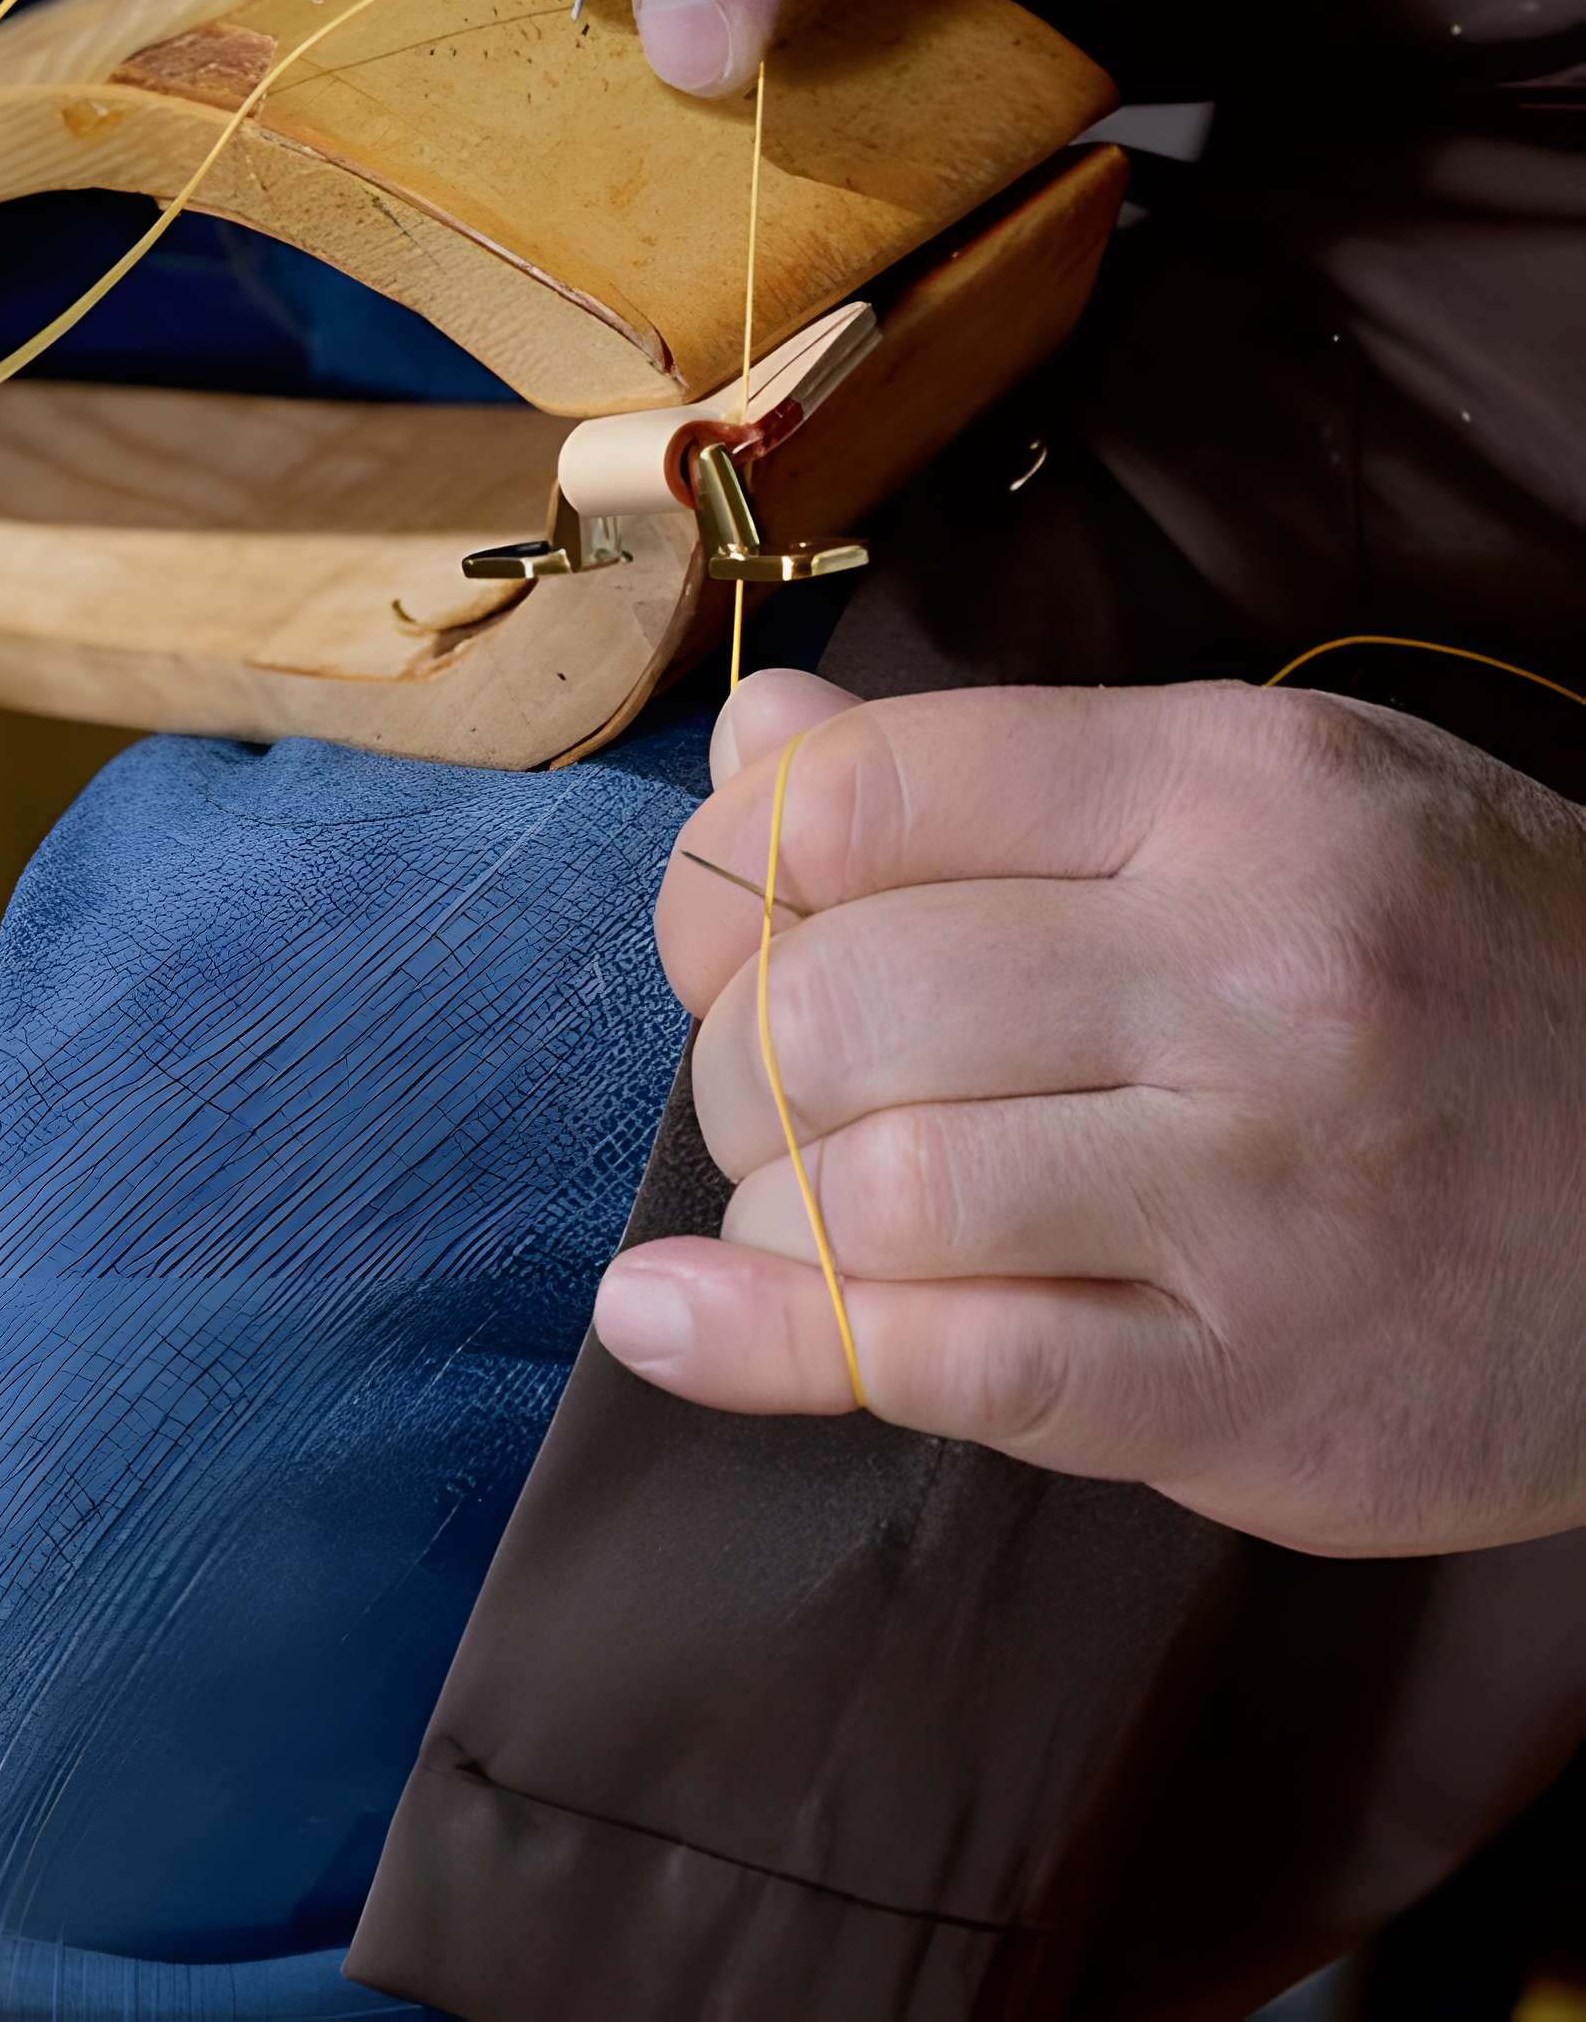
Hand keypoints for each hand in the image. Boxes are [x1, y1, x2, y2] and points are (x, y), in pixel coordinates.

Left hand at [598, 667, 1585, 1556]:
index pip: (869, 793)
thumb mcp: (1280, 795)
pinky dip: (770, 1344)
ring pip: (872, 1189)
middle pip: (839, 999)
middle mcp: (1251, 973)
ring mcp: (1256, 1195)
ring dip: (772, 1198)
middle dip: (741, 1047)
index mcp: (1241, 789)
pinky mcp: (1247, 1389)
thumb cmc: (1467, 967)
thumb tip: (755, 748)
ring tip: (805, 1194)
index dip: (734, 860)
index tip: (732, 916)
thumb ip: (1005, 775)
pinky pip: (950, 1365)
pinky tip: (671, 1319)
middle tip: (777, 1071)